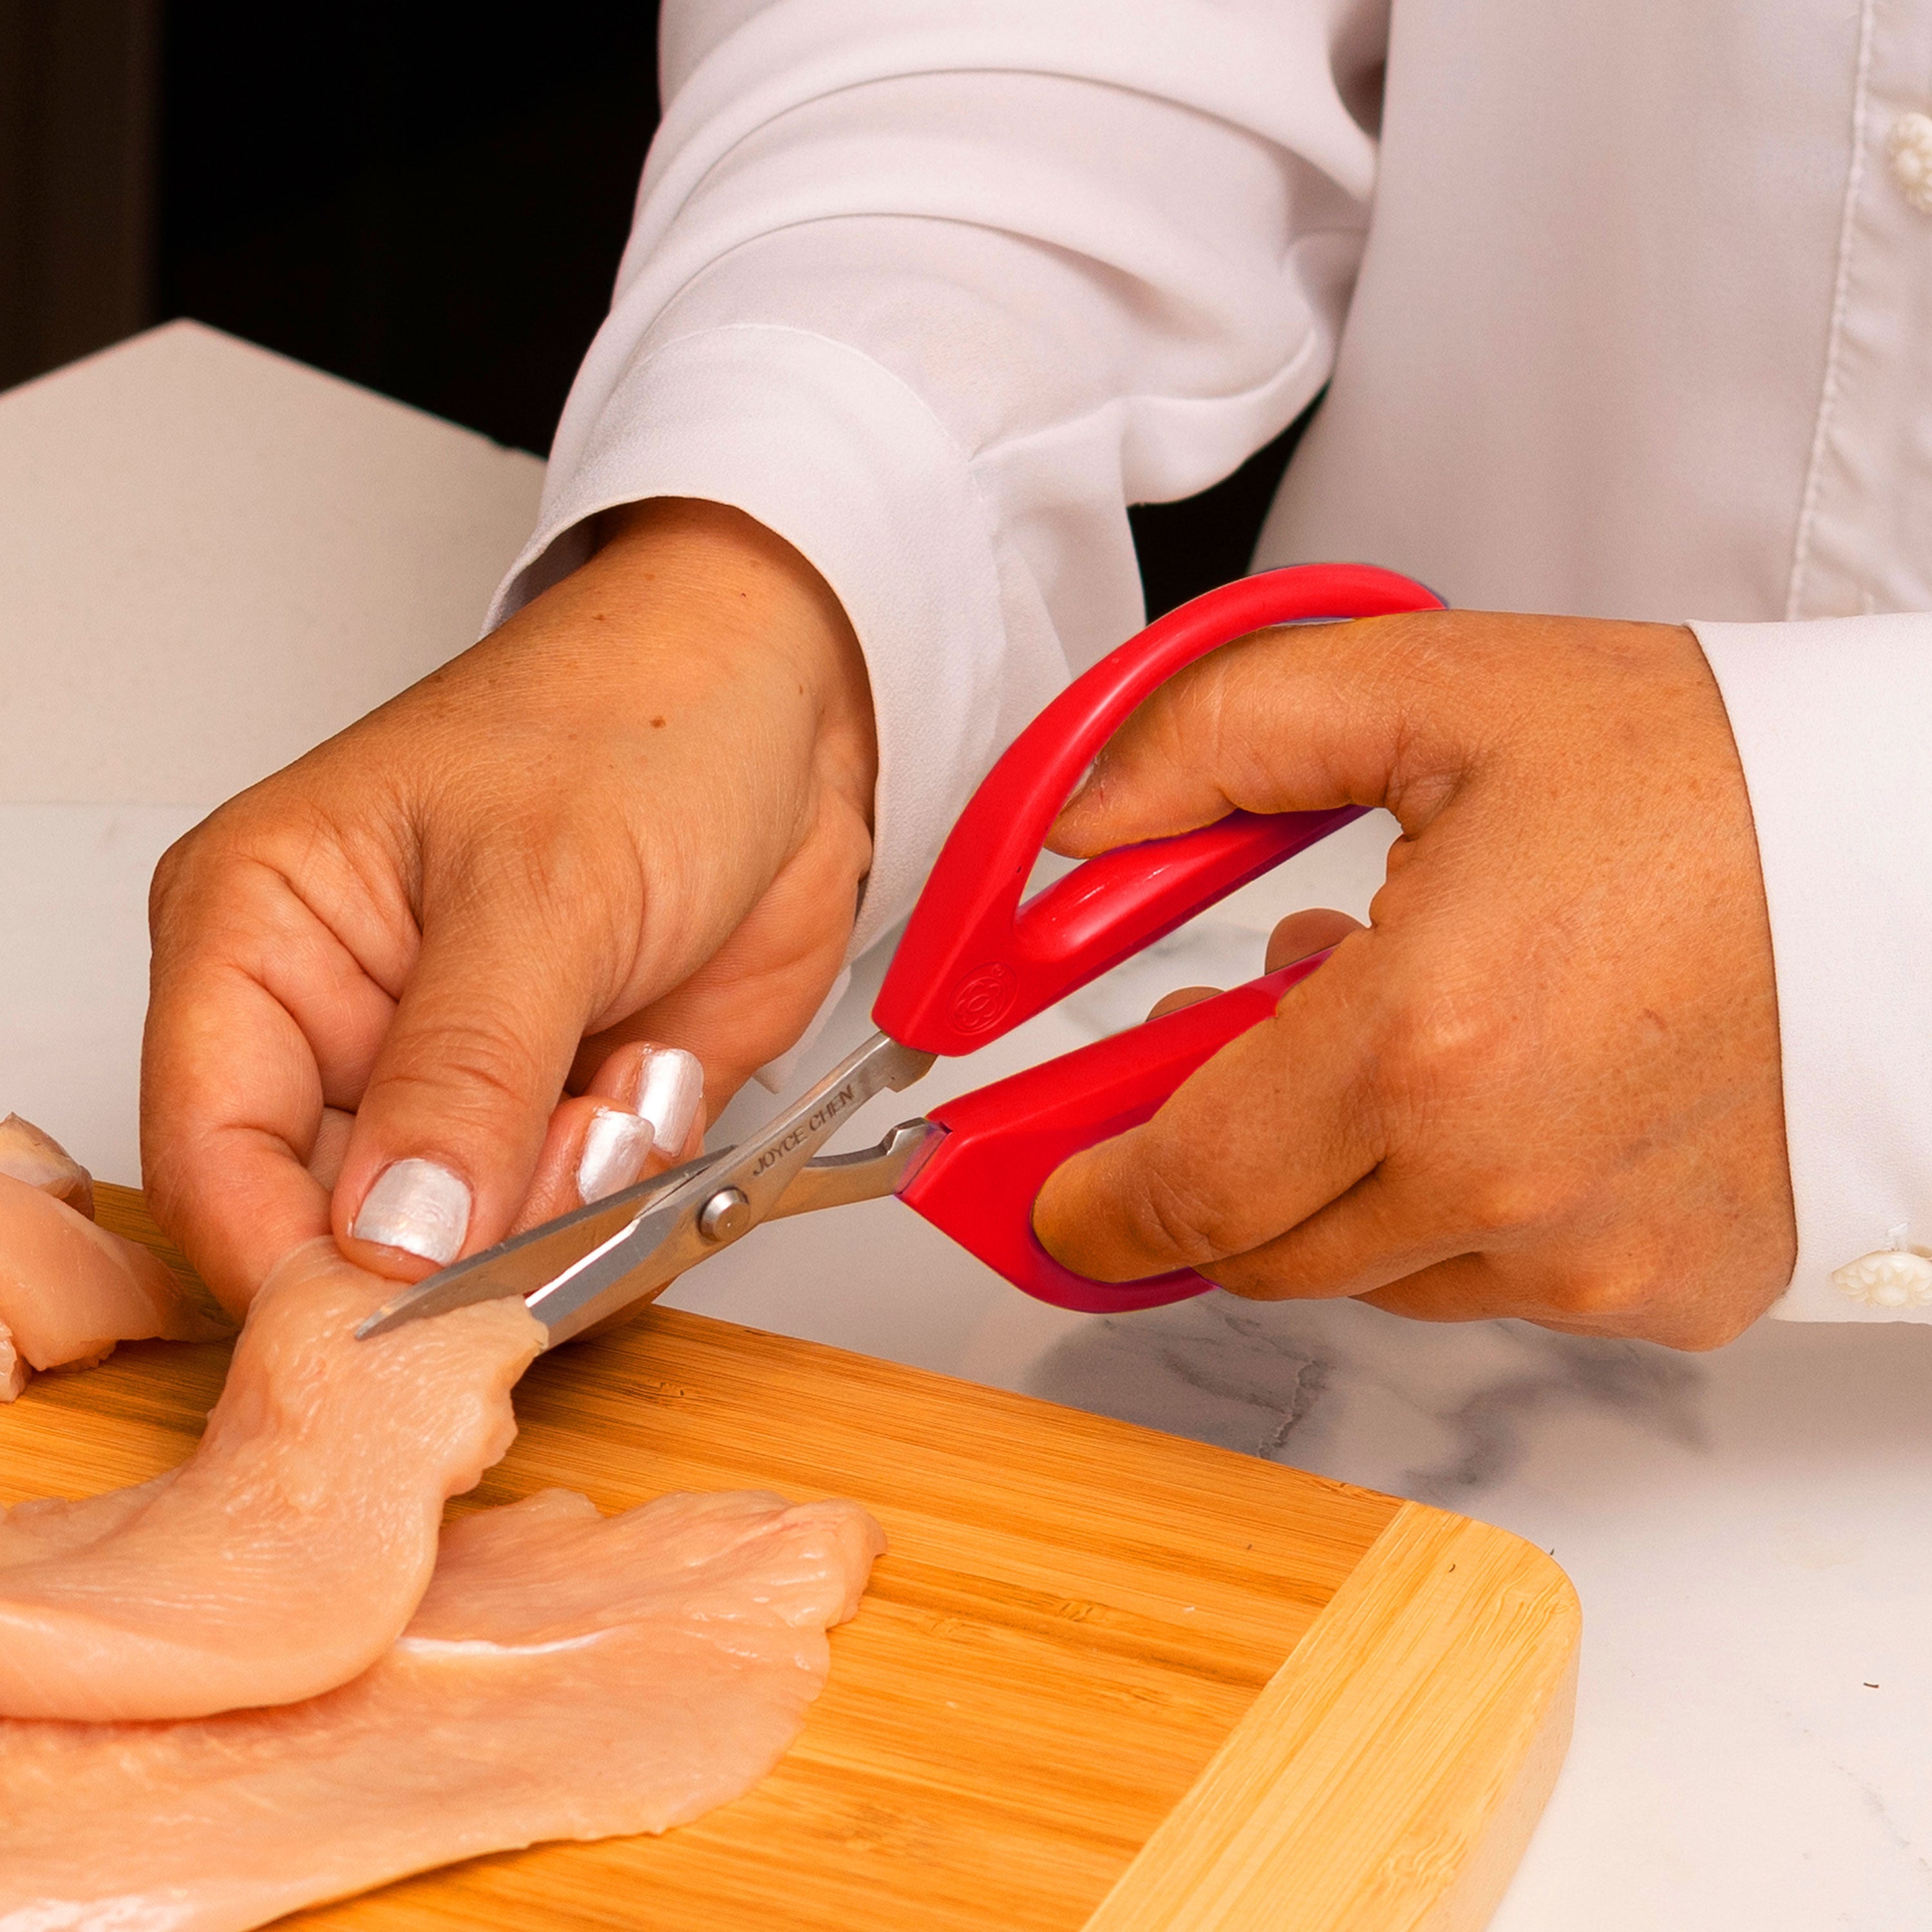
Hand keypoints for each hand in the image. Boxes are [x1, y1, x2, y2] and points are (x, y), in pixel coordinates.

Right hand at [143, 499, 875, 1313]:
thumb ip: (464, 1070)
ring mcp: (460, 1082)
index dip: (294, 1260)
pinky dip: (635, 1184)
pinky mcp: (563, 1115)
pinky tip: (660, 1070)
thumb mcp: (542, 884)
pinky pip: (580, 1228)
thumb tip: (391, 1237)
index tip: (408, 1305)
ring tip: (629, 1078)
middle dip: (473, 1234)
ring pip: (474, 1251)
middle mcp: (342, 1025)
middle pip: (343, 1229)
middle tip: (576, 1144)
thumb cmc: (640, 722)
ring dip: (573, 1200)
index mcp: (261, 934)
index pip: (209, 1157)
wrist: (791, 705)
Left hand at [1032, 609, 1795, 1349]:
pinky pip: (1497, 1284)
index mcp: (1426, 1046)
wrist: (1920, 850)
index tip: (1043, 1188)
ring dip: (1344, 1176)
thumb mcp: (1428, 691)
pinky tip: (1512, 1092)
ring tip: (1412, 1029)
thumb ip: (1210, 743)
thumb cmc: (1701, 772)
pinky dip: (1463, 1208)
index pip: (1184, 1188)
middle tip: (1218, 1061)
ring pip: (1373, 1272)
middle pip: (1259, 1251)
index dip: (1088, 1196)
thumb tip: (1071, 833)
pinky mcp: (1671, 1292)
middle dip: (1206, 1169)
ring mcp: (1597, 1262)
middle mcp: (1508, 1189)